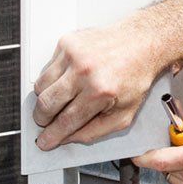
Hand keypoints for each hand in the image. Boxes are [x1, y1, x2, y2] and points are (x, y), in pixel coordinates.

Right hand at [32, 20, 165, 150]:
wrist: (142, 42)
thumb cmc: (136, 75)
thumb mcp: (124, 114)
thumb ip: (95, 131)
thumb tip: (69, 138)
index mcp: (100, 91)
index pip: (66, 121)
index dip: (52, 135)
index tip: (45, 141)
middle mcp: (84, 70)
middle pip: (46, 104)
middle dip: (42, 119)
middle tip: (46, 123)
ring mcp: (73, 54)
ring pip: (41, 86)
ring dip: (44, 99)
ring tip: (58, 102)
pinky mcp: (66, 42)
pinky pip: (46, 68)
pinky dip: (51, 80)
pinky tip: (67, 81)